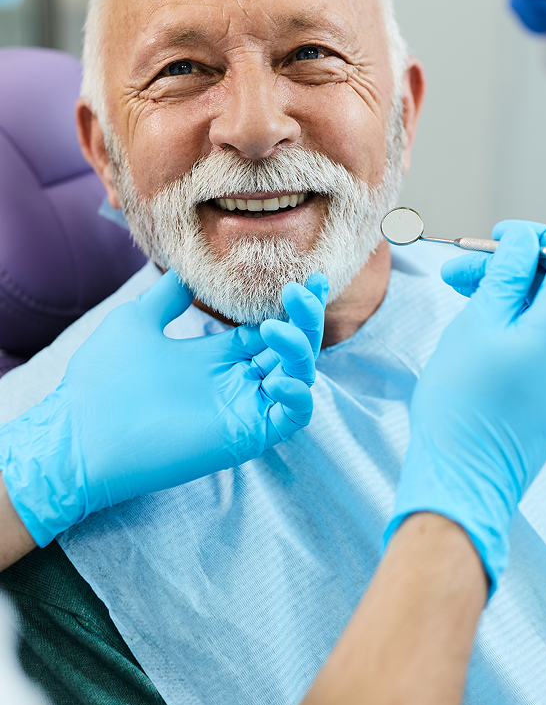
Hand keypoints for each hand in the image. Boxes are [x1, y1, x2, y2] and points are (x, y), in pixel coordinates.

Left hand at [0, 270, 327, 546]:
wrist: (79, 433)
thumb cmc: (101, 380)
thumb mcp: (136, 321)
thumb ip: (168, 296)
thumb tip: (186, 270)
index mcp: (216, 356)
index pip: (270, 329)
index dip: (293, 306)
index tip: (306, 278)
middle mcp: (236, 380)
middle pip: (292, 348)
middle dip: (306, 318)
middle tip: (301, 290)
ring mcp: (243, 407)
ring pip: (298, 377)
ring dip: (300, 349)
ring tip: (274, 327)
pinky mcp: (244, 434)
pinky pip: (290, 419)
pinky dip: (298, 397)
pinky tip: (280, 378)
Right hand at [383, 221, 545, 592]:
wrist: (465, 475)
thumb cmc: (465, 403)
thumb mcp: (479, 323)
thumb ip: (508, 275)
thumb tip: (523, 242)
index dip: (533, 240)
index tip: (499, 237)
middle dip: (511, 267)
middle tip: (461, 270)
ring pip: (545, 311)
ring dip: (506, 293)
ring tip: (458, 291)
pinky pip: (542, 338)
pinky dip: (512, 321)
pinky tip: (475, 320)